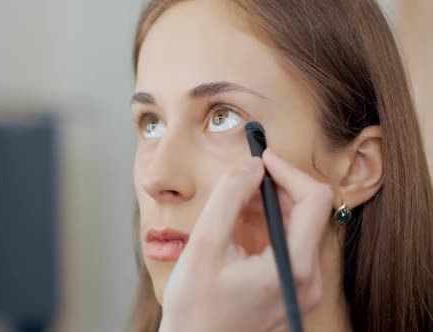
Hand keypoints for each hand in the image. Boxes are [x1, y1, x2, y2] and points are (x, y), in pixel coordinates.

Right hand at [159, 149, 333, 331]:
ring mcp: (302, 288)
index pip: (314, 200)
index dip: (288, 171)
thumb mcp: (203, 247)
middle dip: (278, 187)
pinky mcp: (292, 290)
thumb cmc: (195, 309)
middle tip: (244, 179)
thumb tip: (252, 166)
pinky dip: (270, 225)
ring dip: (272, 205)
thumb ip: (228, 199)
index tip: (261, 159)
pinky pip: (291, 245)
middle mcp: (308, 279)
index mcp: (293, 267)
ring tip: (238, 202)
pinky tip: (243, 224)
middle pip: (310, 212)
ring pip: (300, 227)